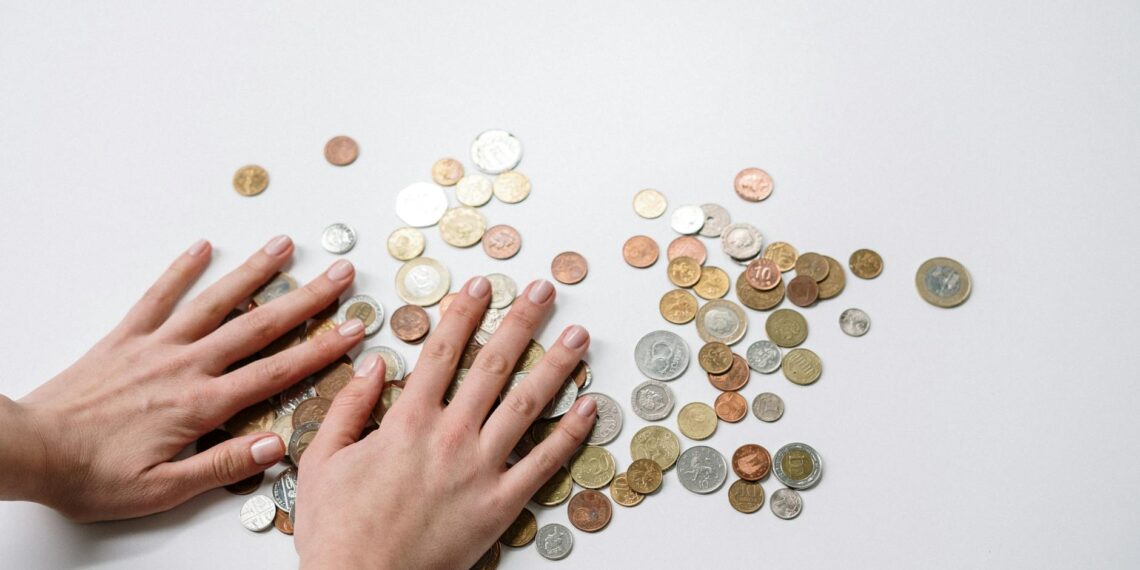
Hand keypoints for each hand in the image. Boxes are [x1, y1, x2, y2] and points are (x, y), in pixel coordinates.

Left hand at [5, 236, 364, 520]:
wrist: (29, 449)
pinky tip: (202, 246)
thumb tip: (275, 446)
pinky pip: (158, 296)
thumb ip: (221, 466)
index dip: (321, 349)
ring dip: (254, 272)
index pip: (276, 372)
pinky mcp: (125, 337)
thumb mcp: (162, 489)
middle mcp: (186, 365)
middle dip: (306, 299)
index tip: (355, 328)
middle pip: (259, 326)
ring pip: (216, 302)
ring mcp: (156, 345)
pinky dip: (181, 269)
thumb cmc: (93, 476)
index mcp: (201, 405)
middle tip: (341, 274)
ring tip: (285, 245)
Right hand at [294, 277, 595, 569]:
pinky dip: (570, 433)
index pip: (444, 351)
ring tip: (579, 336)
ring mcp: (481, 469)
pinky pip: (545, 463)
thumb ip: (348, 408)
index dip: (465, 312)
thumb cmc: (337, 529)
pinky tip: (590, 407)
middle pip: (495, 364)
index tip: (482, 285)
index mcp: (408, 421)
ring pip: (528, 404)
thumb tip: (373, 363)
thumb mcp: (322, 461)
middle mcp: (451, 436)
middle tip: (544, 290)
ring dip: (558, 365)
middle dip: (522, 321)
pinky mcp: (501, 504)